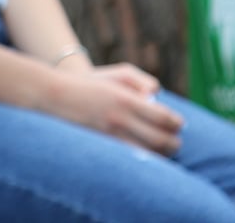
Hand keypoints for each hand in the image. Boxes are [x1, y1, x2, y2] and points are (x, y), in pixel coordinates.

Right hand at [44, 63, 183, 156]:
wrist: (55, 96)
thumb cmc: (90, 82)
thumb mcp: (117, 73)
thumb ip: (140, 80)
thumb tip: (156, 95)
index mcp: (125, 99)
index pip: (162, 117)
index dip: (176, 123)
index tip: (179, 124)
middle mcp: (120, 119)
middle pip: (159, 139)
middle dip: (173, 143)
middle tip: (177, 141)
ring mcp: (110, 136)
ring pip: (146, 154)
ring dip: (162, 155)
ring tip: (165, 151)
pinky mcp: (102, 147)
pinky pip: (129, 159)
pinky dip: (143, 160)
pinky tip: (147, 157)